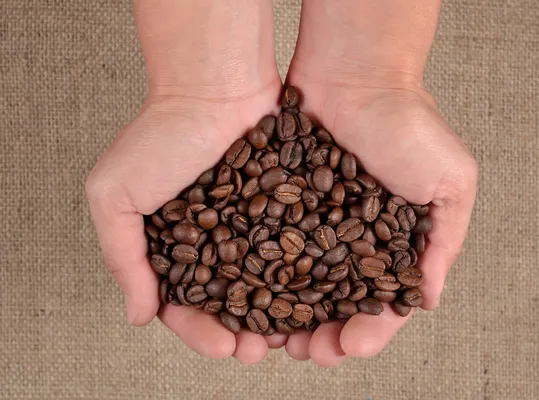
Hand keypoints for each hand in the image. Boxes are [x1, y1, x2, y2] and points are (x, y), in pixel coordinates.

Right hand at [86, 0, 289, 363]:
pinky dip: (302, 277)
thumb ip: (120, 257)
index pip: (183, 303)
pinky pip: (294, 250)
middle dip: (242, 331)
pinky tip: (315, 299)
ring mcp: (249, 226)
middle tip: (258, 352)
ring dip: (276, 314)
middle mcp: (211, 241)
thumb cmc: (159, 135)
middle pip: (227, 300)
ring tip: (291, 337)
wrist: (214, 86)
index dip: (200, 330)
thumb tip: (138, 316)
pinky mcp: (282, 208)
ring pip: (264, 283)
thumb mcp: (114, 195)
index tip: (222, 346)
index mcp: (169, 245)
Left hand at [279, 1, 476, 364]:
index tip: (349, 345)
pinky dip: (263, 278)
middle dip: (323, 333)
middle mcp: (354, 239)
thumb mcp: (452, 182)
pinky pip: (270, 249)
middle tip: (307, 352)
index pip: (382, 301)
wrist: (357, 74)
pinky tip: (252, 301)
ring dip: (290, 316)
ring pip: (300, 285)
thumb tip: (428, 299)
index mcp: (396, 242)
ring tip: (277, 341)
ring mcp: (316, 224)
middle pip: (337, 301)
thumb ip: (445, 242)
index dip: (369, 330)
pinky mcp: (283, 205)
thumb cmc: (410, 124)